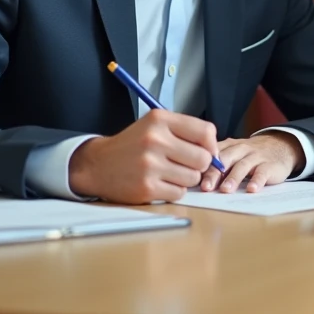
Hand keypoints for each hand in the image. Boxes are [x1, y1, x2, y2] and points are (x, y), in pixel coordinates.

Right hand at [68, 109, 218, 203]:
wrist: (97, 164)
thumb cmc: (132, 145)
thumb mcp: (154, 126)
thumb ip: (185, 132)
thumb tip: (215, 152)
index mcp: (160, 120)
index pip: (206, 131)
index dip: (211, 145)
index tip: (207, 151)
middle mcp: (155, 140)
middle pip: (203, 158)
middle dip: (198, 165)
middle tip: (184, 164)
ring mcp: (150, 165)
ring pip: (193, 178)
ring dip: (185, 179)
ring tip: (168, 173)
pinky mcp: (146, 187)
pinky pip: (179, 193)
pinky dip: (173, 191)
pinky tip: (160, 183)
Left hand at [199, 133, 305, 193]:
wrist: (281, 146)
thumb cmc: (250, 155)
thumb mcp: (233, 153)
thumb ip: (217, 164)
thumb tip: (194, 181)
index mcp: (228, 147)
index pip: (212, 155)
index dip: (202, 167)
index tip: (192, 179)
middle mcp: (241, 149)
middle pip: (225, 159)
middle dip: (214, 173)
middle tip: (206, 187)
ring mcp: (256, 157)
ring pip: (243, 166)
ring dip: (233, 178)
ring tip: (225, 190)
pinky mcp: (270, 165)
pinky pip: (262, 172)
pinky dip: (257, 181)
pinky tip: (251, 189)